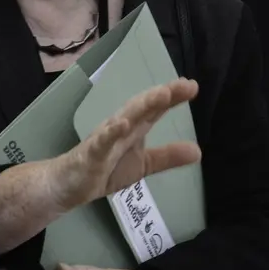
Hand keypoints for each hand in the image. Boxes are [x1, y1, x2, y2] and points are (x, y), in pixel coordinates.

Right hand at [47, 78, 200, 211]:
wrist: (70, 184)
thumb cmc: (106, 169)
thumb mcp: (143, 165)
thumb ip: (167, 157)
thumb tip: (198, 151)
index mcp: (134, 128)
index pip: (155, 110)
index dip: (173, 97)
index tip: (192, 85)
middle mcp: (120, 127)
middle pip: (143, 108)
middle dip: (162, 96)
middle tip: (185, 85)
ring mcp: (105, 138)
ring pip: (125, 118)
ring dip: (142, 106)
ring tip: (161, 95)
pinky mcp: (91, 154)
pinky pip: (101, 142)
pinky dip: (111, 132)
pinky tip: (122, 124)